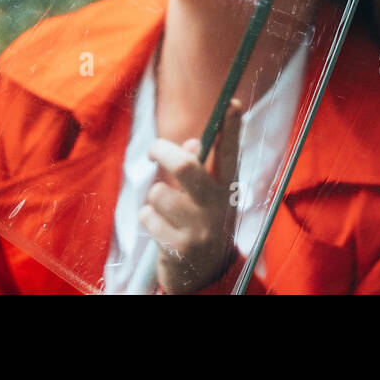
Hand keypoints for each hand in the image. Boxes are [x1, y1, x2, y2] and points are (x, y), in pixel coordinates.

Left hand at [140, 98, 242, 293]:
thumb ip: (201, 169)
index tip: (231, 103)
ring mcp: (200, 227)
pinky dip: (148, 220)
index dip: (231, 127)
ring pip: (158, 194)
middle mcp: (217, 205)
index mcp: (227, 188)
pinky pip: (148, 218)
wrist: (206, 277)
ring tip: (166, 212)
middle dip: (162, 151)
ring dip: (154, 200)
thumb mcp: (209, 197)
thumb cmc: (202, 224)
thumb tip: (189, 145)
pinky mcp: (180, 247)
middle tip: (153, 151)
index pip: (231, 152)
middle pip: (185, 166)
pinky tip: (162, 232)